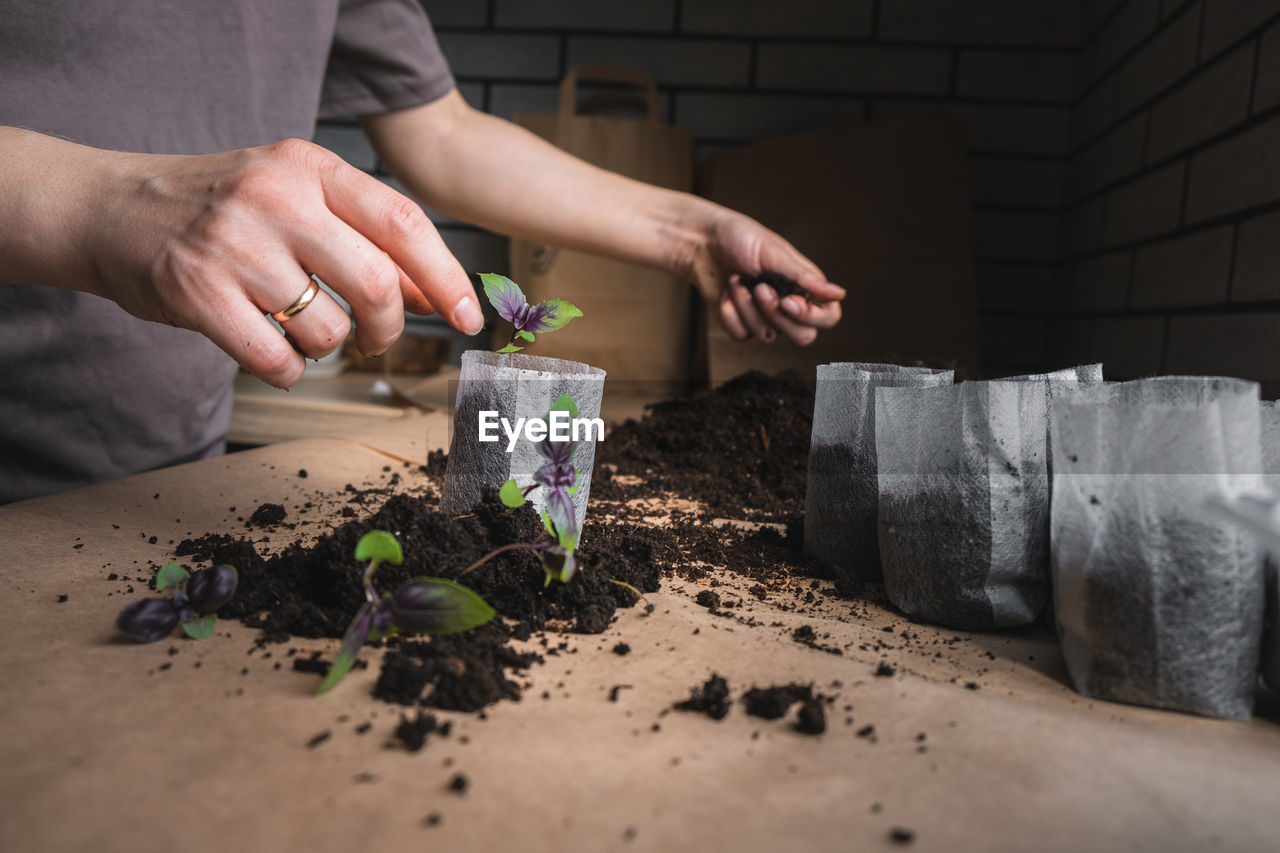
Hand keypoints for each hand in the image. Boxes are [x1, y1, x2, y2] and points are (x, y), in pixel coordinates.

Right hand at [76, 137, 481, 386]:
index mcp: (309, 167)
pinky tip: (268, 347)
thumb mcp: (296, 200)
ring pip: (327, 328)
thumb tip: (433, 294)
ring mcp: (235, 245)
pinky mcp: (198, 292)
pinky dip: (286, 368)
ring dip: (326, 346)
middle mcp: (276, 198)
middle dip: (388, 328)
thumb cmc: (219, 209)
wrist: (108, 208)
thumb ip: (364, 240)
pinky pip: (277, 359)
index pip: (404, 224)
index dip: (446, 279)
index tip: (468, 318)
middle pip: (376, 284)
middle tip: (375, 339)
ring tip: (297, 326)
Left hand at [684, 208, 843, 345]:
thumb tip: (839, 293)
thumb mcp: (774, 253)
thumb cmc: (741, 240)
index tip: (787, 300)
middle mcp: (790, 306)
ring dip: (747, 308)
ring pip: (768, 336)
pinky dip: (730, 312)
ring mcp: (766, 318)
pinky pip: (741, 335)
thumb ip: (805, 277)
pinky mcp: (742, 324)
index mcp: (806, 286)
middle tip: (758, 287)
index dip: (811, 316)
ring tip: (736, 281)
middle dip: (775, 313)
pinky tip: (725, 293)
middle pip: (803, 337)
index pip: (828, 317)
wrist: (703, 244)